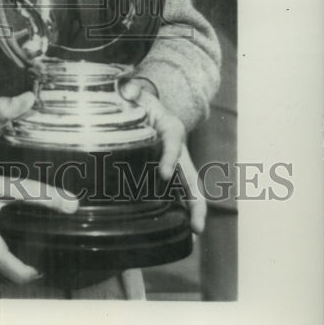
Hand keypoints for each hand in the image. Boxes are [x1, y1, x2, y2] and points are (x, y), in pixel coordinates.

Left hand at [120, 79, 206, 233]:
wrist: (150, 109)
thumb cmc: (141, 103)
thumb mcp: (137, 93)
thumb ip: (132, 90)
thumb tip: (127, 90)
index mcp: (171, 128)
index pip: (172, 143)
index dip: (169, 158)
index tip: (163, 174)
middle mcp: (179, 150)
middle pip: (191, 176)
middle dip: (196, 201)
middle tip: (197, 226)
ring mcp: (177, 165)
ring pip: (189, 189)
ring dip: (193, 211)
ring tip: (194, 233)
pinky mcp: (169, 174)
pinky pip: (177, 194)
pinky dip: (180, 210)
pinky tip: (176, 230)